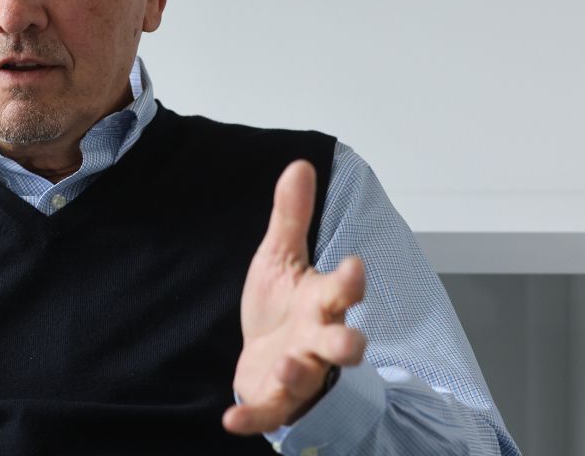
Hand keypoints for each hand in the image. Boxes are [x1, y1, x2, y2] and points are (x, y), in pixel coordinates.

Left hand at [223, 160, 367, 434]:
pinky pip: (268, 412)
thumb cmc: (282, 306)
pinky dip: (251, 419)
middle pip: (343, 345)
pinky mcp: (274, 399)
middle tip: (351, 343)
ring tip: (286, 365)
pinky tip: (230, 421)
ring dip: (298, 374)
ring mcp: (298, 372)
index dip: (350, 281)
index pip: (342, 290)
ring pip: (307, 378)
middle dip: (348, 343)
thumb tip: (299, 164)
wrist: (264, 356)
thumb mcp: (280, 257)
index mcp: (320, 301)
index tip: (355, 266)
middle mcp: (316, 339)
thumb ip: (291, 217)